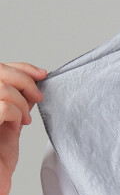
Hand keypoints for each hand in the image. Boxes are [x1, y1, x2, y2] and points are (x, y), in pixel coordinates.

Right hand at [0, 62, 46, 194]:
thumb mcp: (12, 126)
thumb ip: (19, 105)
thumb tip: (33, 86)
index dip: (21, 68)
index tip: (41, 75)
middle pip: (0, 72)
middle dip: (25, 80)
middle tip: (38, 97)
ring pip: (3, 90)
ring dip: (22, 102)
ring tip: (25, 119)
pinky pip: (4, 107)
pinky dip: (17, 113)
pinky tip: (19, 125)